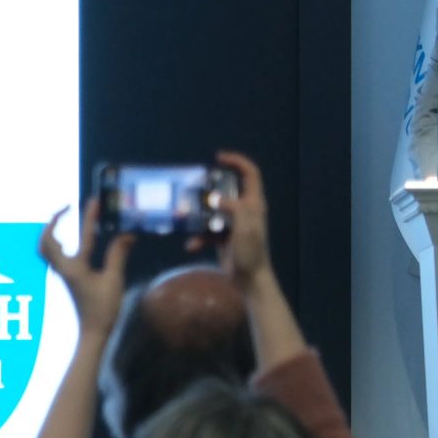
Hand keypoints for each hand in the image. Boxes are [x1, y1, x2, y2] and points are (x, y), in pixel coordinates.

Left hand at [38, 198, 131, 338]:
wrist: (92, 332)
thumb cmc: (103, 308)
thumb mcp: (114, 280)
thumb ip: (118, 255)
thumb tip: (127, 234)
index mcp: (74, 267)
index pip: (83, 235)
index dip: (89, 216)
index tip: (94, 201)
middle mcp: (63, 268)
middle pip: (45, 241)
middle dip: (53, 222)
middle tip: (66, 209)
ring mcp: (62, 274)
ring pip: (46, 249)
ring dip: (51, 232)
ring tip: (63, 221)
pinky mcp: (66, 279)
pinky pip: (54, 257)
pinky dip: (56, 244)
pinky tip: (69, 243)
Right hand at [191, 150, 270, 283]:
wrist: (249, 279)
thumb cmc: (250, 252)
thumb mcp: (245, 227)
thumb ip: (233, 208)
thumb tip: (214, 198)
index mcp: (253, 204)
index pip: (250, 174)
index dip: (237, 162)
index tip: (218, 158)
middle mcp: (244, 210)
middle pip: (227, 190)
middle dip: (209, 189)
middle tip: (195, 187)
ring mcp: (232, 224)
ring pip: (212, 211)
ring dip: (198, 215)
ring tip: (184, 216)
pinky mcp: (223, 237)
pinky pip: (206, 231)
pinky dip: (198, 238)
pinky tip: (191, 246)